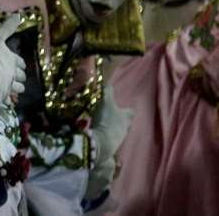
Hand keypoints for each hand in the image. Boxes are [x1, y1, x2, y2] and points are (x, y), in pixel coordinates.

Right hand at [0, 13, 26, 101]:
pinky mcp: (2, 96)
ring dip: (15, 88)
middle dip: (19, 77)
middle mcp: (14, 74)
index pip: (21, 63)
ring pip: (18, 89)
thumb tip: (19, 15)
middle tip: (14, 76)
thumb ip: (7, 28)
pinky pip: (6, 100)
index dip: (20, 63)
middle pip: (21, 77)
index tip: (19, 64)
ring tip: (10, 87)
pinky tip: (1, 99)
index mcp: (14, 60)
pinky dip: (5, 100)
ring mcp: (9, 85)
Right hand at [86, 83, 131, 197]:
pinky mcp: (108, 147)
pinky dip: (104, 137)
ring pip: (117, 133)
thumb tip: (108, 81)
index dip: (128, 110)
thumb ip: (107, 91)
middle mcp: (124, 129)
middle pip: (125, 124)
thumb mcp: (105, 102)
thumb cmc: (107, 120)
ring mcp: (117, 139)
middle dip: (121, 121)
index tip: (129, 109)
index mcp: (125, 118)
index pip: (129, 113)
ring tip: (104, 126)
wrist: (101, 143)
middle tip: (115, 118)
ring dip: (112, 130)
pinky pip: (108, 140)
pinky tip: (98, 136)